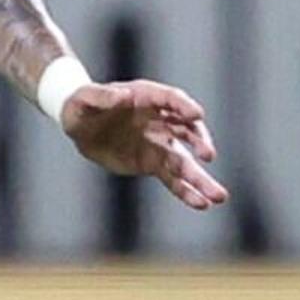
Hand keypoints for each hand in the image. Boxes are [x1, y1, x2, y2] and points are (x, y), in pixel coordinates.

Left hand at [57, 79, 229, 210]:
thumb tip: (123, 95)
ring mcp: (159, 143)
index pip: (171, 99)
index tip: (197, 115)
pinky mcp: (152, 163)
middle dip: (199, 142)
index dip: (184, 106)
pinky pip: (172, 179)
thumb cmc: (82, 105)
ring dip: (201, 178)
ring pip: (184, 161)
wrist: (80, 125)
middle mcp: (160, 119)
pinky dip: (186, 191)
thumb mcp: (85, 99)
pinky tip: (201, 204)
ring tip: (219, 196)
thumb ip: (101, 96)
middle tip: (209, 155)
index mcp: (147, 97)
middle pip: (186, 130)